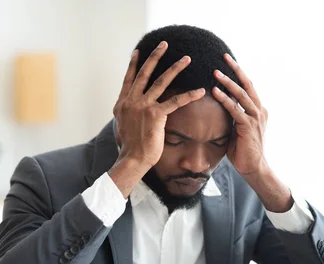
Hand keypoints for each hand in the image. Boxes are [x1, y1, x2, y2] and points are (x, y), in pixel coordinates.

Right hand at [108, 41, 205, 196]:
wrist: (131, 159)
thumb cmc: (129, 148)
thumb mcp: (122, 127)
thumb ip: (127, 115)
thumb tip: (128, 114)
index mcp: (122, 103)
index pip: (129, 78)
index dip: (134, 64)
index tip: (139, 51)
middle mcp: (131, 101)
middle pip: (145, 73)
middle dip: (156, 56)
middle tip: (165, 44)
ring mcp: (143, 106)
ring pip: (161, 81)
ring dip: (175, 68)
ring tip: (187, 58)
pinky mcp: (156, 115)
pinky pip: (176, 101)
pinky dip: (189, 95)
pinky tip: (200, 91)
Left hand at [212, 55, 292, 212]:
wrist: (254, 168)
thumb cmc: (243, 150)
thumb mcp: (237, 129)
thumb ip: (233, 116)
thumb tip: (221, 107)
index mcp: (258, 110)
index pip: (248, 86)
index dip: (238, 73)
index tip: (227, 61)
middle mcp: (259, 111)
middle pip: (247, 85)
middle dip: (235, 70)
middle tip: (224, 57)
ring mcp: (255, 118)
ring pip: (242, 95)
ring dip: (228, 82)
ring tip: (215, 72)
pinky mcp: (248, 127)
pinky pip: (235, 110)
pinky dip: (225, 100)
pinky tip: (215, 92)